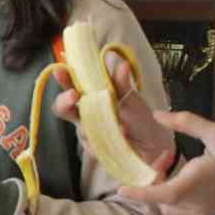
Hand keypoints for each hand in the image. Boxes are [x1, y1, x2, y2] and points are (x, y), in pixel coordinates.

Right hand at [51, 52, 177, 179]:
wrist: (154, 146)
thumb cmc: (139, 120)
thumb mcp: (131, 99)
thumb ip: (122, 84)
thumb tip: (121, 64)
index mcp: (91, 99)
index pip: (71, 86)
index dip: (63, 79)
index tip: (60, 70)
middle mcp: (85, 116)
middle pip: (62, 109)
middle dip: (64, 101)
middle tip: (73, 95)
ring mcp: (88, 134)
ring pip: (81, 128)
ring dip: (97, 123)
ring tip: (120, 123)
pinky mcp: (95, 151)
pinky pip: (94, 145)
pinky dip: (109, 138)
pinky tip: (122, 134)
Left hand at [119, 111, 214, 214]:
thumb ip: (186, 123)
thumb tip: (158, 115)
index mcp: (193, 184)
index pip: (158, 194)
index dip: (138, 193)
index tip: (120, 189)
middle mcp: (192, 203)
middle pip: (158, 195)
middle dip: (152, 176)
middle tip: (165, 155)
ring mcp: (198, 212)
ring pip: (167, 201)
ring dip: (162, 183)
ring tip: (174, 160)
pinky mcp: (203, 213)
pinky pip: (178, 204)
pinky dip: (173, 190)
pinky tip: (187, 173)